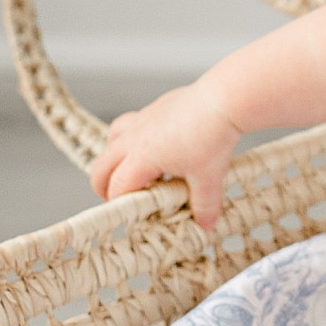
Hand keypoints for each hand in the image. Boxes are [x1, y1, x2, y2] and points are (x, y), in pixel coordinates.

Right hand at [87, 81, 242, 231]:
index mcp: (142, 157)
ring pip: (112, 139)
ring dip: (112, 158)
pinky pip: (130, 124)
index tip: (131, 216)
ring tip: (126, 170)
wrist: (223, 100)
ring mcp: (142, 120)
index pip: (118, 187)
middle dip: (103, 185)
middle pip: (102, 165)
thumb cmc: (213, 136)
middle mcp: (134, 137)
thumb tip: (205, 224)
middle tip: (114, 198)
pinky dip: (129, 138)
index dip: (121, 204)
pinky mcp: (154, 108)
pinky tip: (151, 145)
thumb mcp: (208, 178)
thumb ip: (204, 205)